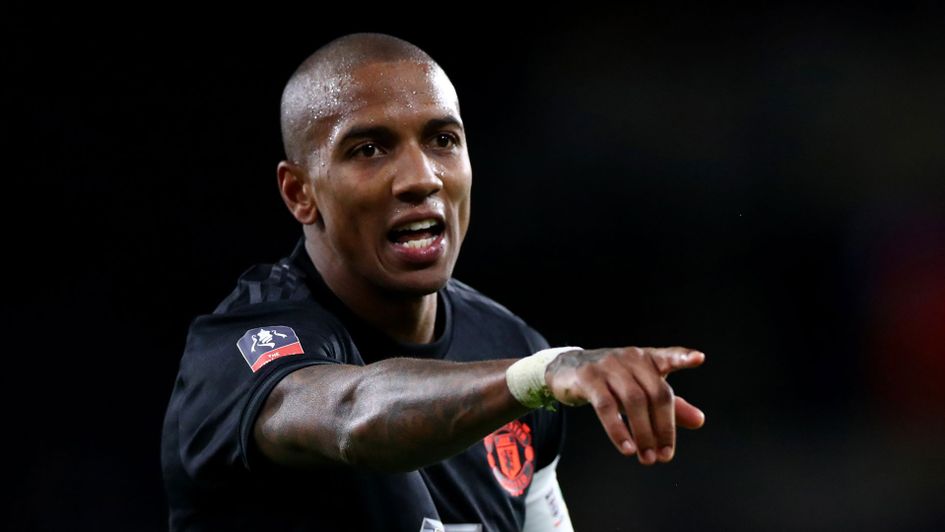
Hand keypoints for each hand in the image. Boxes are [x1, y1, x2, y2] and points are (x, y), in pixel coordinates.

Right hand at [545, 346, 705, 464]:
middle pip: (656, 393)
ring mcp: (608, 366)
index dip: (682, 357)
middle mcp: (630, 358)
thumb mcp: (640, 390)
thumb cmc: (611, 381)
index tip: (698, 359)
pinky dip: (618, 430)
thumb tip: (699, 420)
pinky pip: (606, 406)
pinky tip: (627, 448)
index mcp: (646, 358)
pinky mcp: (588, 377)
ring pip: (633, 401)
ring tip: (646, 458)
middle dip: (663, 428)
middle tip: (664, 455)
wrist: (567, 370)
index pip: (667, 356)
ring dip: (643, 434)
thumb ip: (670, 405)